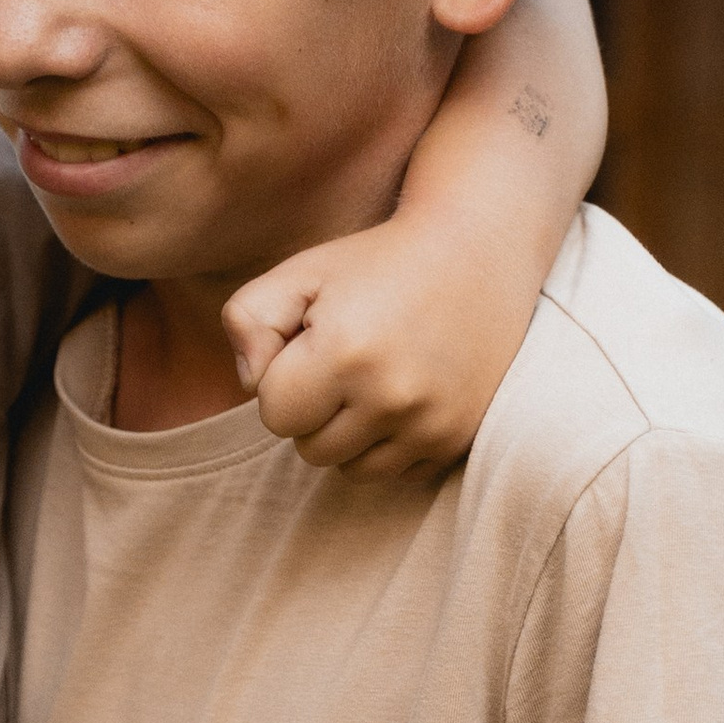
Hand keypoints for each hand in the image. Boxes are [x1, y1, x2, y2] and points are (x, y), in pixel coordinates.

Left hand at [223, 222, 530, 481]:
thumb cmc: (375, 263)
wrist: (476, 251)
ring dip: (350, 434)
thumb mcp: (299, 273)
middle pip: (311, 449)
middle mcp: (392, 397)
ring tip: (372, 379)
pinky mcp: (458, 438)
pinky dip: (391, 443)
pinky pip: (398, 471)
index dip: (283, 381)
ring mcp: (431, 423)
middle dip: (314, 411)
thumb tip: (251, 385)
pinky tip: (404, 394)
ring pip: (353, 468)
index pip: (275, 415)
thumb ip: (248, 320)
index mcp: (344, 352)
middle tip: (344, 360)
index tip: (311, 346)